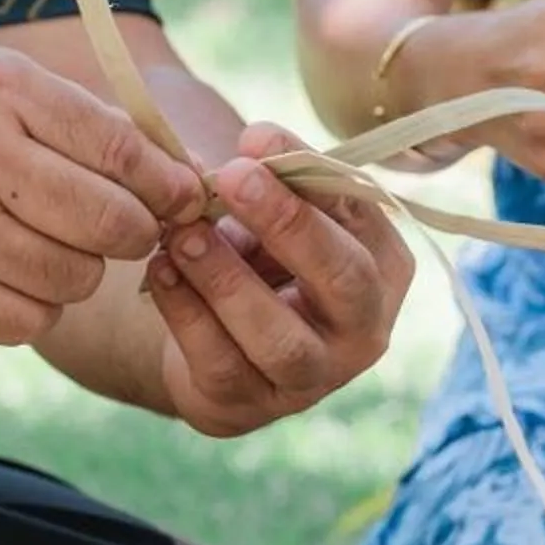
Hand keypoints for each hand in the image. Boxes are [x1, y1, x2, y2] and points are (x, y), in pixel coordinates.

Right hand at [0, 44, 202, 345]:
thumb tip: (186, 176)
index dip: (167, 184)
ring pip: (77, 278)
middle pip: (111, 222)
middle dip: (133, 234)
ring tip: (41, 243)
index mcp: (0, 91)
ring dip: (78, 271)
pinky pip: (32, 321)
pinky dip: (34, 306)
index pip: (121, 150)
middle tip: (120, 230)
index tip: (184, 200)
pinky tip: (2, 273)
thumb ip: (87, 123)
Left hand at [145, 122, 416, 436]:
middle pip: (343, 279)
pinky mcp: (254, 407)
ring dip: (226, 279)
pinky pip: (222, 363)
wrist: (218, 341)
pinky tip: (160, 272)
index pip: (360, 213)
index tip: (254, 137)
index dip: (310, 174)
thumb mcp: (275, 216)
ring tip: (182, 233)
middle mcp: (366, 328)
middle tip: (231, 178)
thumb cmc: (260, 259)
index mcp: (385, 266)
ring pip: (279, 337)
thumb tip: (253, 143)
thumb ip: (272, 179)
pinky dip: (186, 313)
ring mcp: (314, 378)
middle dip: (288, 224)